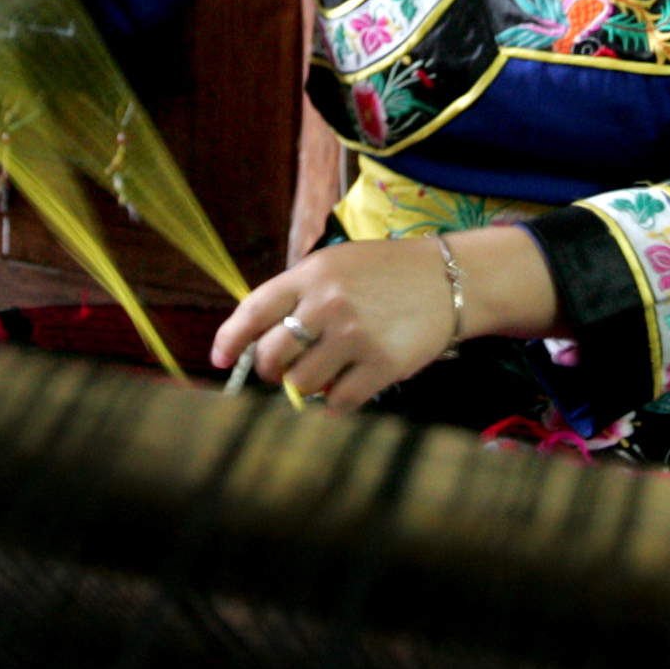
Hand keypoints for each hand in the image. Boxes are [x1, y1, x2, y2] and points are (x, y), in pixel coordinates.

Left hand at [216, 239, 462, 410]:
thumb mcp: (337, 265)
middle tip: (281, 372)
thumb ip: (299, 295)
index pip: (254, 311)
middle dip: (269, 371)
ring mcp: (355, 336)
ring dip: (305, 387)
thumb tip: (260, 340)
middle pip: (271, 355)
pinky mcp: (382, 365)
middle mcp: (328, 303)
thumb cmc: (387, 274)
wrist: (450, 279)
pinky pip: (339, 402)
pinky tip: (345, 390)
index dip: (230, 339)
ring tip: (324, 374)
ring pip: (300, 384)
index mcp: (311, 274)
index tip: (219, 359)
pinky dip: (335, 404)